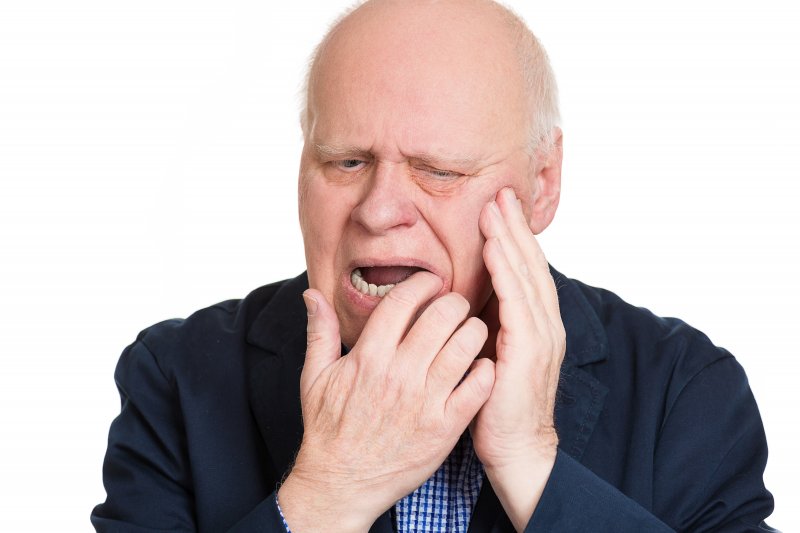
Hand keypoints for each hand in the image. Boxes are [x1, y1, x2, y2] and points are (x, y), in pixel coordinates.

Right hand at [278, 272, 495, 531]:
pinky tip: (482, 364)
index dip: (422, 283)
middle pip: (441, 317)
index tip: (431, 282)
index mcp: (368, 357)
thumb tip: (312, 294)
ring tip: (472, 329)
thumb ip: (319, 332)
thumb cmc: (329, 429)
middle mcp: (399, 375)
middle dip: (454, 301)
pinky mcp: (444, 428)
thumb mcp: (314, 377)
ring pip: (465, 346)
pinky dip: (486, 369)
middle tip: (456, 304)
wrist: (341, 483)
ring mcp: (425, 402)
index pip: (402, 302)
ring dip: (474, 330)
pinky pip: (478, 387)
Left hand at [471, 187, 565, 530]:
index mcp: (535, 324)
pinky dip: (507, 272)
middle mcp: (545, 324)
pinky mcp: (531, 351)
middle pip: (530, 264)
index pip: (524, 271)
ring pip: (526, 276)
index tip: (497, 207)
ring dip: (511, 239)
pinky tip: (494, 250)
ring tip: (496, 209)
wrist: (516, 449)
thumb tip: (464, 297)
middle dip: (515, 227)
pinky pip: (517, 302)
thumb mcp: (492, 354)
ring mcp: (541, 336)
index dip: (513, 238)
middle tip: (500, 193)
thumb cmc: (497, 404)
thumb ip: (486, 324)